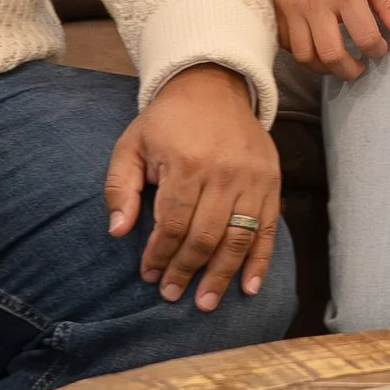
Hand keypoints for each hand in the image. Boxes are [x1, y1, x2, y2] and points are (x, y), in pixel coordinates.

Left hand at [103, 64, 281, 306]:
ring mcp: (252, 178)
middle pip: (204, 235)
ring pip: (237, 238)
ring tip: (206, 302)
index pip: (173, 221)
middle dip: (186, 270)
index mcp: (185, 162)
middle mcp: (222, 171)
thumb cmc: (167, 122)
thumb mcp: (132, 144)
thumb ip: (120, 187)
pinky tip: (249, 287)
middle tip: (173, 294)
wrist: (213, 87)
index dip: (160, 253)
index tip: (150, 275)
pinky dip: (260, 261)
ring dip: (221, 276)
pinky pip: (267, 229)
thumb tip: (118, 231)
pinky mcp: (272, 181)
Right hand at [272, 0, 389, 81]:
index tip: (380, 49)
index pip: (365, 38)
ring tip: (336, 61)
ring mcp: (293, 7)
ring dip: (323, 66)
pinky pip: (286, 42)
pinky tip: (315, 44)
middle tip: (359, 68)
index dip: (376, 51)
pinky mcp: (278, 5)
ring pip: (305, 55)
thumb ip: (387, 2)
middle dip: (349, 71)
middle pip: (332, 56)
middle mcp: (317, 4)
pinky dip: (300, 50)